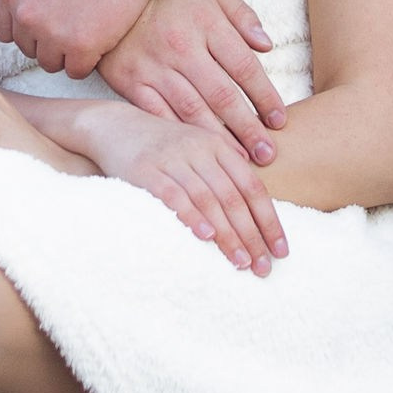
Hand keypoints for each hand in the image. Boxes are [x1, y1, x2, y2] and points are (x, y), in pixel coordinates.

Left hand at [0, 0, 150, 74]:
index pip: (4, 30)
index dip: (25, 25)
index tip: (45, 17)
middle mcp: (26, 15)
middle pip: (28, 47)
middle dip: (45, 38)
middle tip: (69, 21)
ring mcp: (53, 33)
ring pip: (51, 62)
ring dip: (65, 52)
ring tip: (84, 31)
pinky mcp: (83, 46)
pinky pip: (77, 70)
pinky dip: (87, 60)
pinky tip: (98, 40)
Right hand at [83, 105, 290, 277]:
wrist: (112, 124)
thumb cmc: (160, 144)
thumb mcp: (197, 147)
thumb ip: (225, 169)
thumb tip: (258, 204)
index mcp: (217, 146)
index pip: (252, 187)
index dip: (269, 220)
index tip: (281, 250)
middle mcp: (199, 150)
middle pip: (233, 198)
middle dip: (252, 236)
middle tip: (263, 268)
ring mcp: (172, 159)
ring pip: (208, 200)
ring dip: (227, 235)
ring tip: (240, 263)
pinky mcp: (145, 170)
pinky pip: (173, 195)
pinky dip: (191, 216)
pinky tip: (205, 237)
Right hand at [96, 0, 288, 152]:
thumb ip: (241, 14)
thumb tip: (266, 45)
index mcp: (206, 23)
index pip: (244, 67)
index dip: (265, 97)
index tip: (279, 120)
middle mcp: (182, 47)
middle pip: (222, 95)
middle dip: (247, 128)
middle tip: (267, 154)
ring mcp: (154, 66)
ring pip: (192, 110)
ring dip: (218, 138)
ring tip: (238, 160)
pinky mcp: (130, 80)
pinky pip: (156, 113)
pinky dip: (177, 134)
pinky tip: (194, 151)